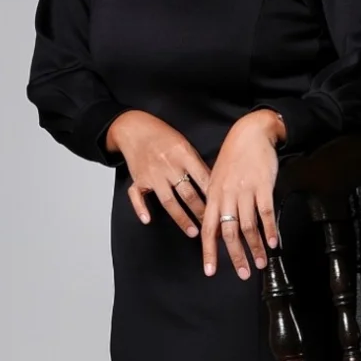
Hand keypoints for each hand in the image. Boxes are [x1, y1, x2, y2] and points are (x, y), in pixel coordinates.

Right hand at [105, 110, 211, 235]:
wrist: (134, 128)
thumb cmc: (164, 136)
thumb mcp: (184, 144)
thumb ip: (197, 164)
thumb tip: (216, 185)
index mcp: (183, 155)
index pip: (203, 179)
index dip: (214, 197)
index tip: (225, 211)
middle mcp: (168, 166)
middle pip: (188, 194)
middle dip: (202, 212)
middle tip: (213, 228)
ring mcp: (152, 174)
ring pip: (168, 200)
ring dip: (181, 218)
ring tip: (194, 232)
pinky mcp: (137, 179)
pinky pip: (137, 196)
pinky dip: (140, 208)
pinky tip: (147, 220)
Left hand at [199, 109, 284, 278]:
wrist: (250, 132)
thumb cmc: (234, 156)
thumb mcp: (217, 178)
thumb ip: (217, 202)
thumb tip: (216, 227)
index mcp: (213, 195)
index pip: (208, 229)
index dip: (209, 252)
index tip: (210, 271)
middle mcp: (227, 195)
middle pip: (229, 232)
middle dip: (236, 256)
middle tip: (243, 274)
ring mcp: (245, 190)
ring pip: (248, 226)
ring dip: (255, 247)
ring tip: (261, 263)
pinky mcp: (263, 185)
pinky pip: (266, 212)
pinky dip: (270, 229)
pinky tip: (274, 242)